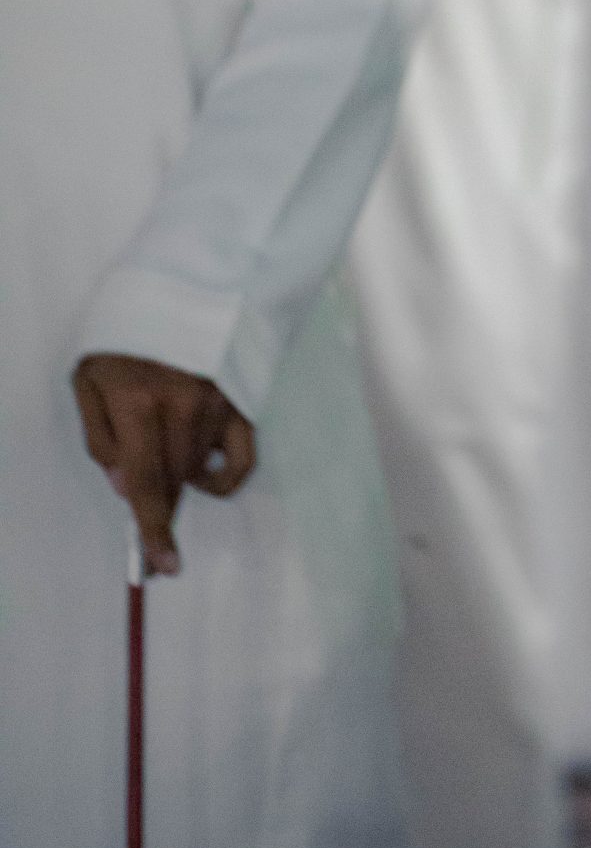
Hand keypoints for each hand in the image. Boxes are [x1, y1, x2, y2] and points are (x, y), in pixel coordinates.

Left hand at [72, 352, 257, 575]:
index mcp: (138, 402)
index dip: (151, 528)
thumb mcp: (90, 379)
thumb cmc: (125, 335)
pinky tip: (210, 477)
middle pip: (173, 481)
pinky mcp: (241, 398)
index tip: (161, 565)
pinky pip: (243, 457)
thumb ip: (101, 438)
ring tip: (164, 457)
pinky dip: (228, 478)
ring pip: (199, 470)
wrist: (182, 283)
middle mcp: (182, 407)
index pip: (144, 482)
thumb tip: (123, 486)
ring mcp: (217, 402)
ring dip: (181, 482)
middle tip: (153, 532)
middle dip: (161, 510)